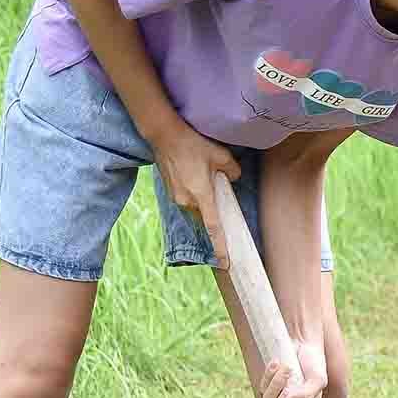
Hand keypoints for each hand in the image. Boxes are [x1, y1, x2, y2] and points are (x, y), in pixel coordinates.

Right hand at [153, 123, 242, 267]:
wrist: (164, 135)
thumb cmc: (192, 144)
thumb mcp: (221, 155)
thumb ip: (233, 171)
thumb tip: (233, 179)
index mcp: (201, 195)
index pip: (213, 228)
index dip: (220, 247)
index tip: (225, 263)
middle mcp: (186, 201)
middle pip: (206, 217)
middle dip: (214, 213)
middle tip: (221, 200)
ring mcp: (176, 197)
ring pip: (197, 208)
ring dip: (204, 201)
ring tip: (205, 179)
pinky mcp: (171, 191)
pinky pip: (188, 200)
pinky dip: (196, 195)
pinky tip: (196, 176)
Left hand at [257, 338, 326, 397]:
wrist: (302, 344)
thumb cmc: (314, 365)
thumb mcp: (318, 380)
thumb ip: (307, 395)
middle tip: (287, 393)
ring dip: (277, 385)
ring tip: (288, 369)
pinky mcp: (266, 388)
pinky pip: (261, 388)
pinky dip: (270, 375)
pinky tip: (278, 364)